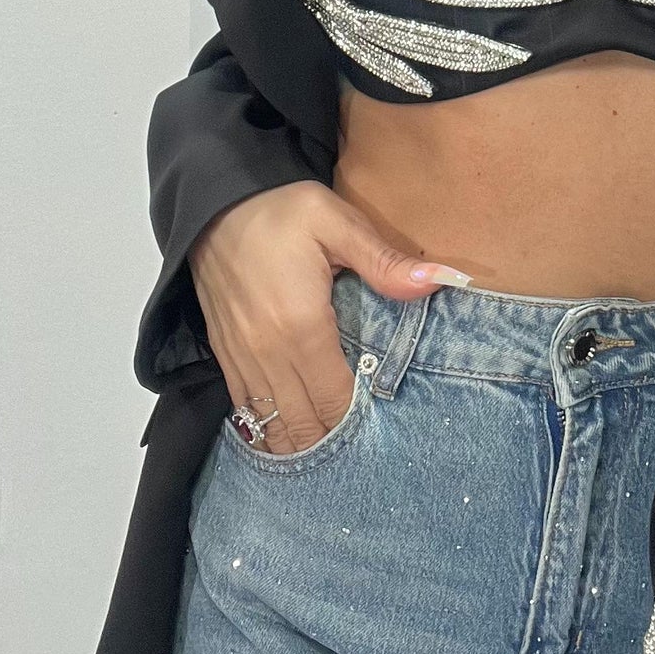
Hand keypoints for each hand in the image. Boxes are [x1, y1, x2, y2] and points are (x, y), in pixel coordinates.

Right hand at [190, 182, 469, 455]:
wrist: (213, 203)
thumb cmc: (279, 210)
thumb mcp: (336, 222)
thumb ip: (385, 261)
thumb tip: (441, 279)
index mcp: (302, 326)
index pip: (335, 401)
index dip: (359, 422)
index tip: (386, 430)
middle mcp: (268, 352)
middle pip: (303, 425)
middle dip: (334, 441)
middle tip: (366, 448)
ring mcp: (241, 358)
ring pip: (271, 426)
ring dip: (301, 442)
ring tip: (333, 451)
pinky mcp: (224, 354)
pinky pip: (246, 410)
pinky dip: (269, 428)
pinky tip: (292, 434)